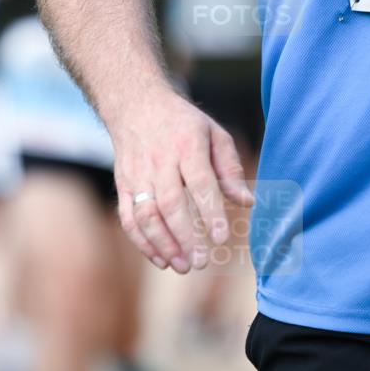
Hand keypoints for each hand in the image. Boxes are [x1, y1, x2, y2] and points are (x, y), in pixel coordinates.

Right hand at [111, 88, 253, 273]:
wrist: (135, 104)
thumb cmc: (182, 123)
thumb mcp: (214, 134)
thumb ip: (230, 168)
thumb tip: (247, 202)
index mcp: (187, 144)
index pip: (199, 182)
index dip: (210, 212)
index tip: (222, 238)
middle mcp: (159, 160)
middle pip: (169, 203)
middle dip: (185, 236)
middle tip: (202, 262)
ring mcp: (137, 174)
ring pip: (145, 214)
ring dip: (162, 244)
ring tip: (182, 266)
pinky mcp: (122, 184)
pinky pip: (128, 217)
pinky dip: (142, 241)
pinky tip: (160, 259)